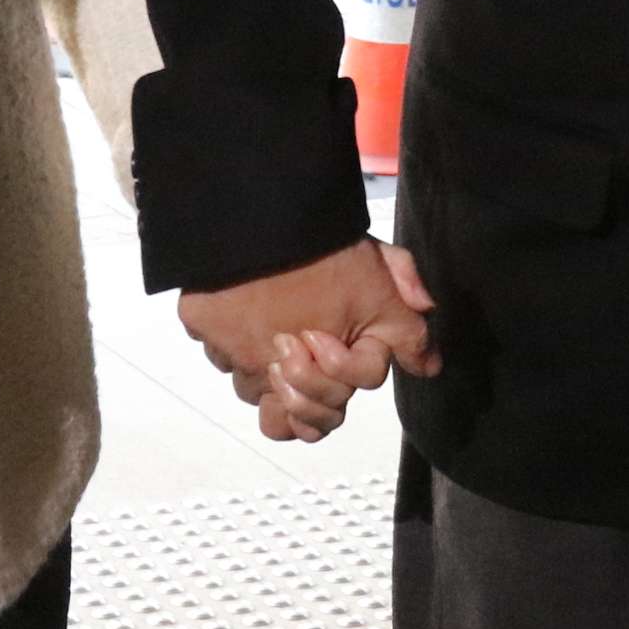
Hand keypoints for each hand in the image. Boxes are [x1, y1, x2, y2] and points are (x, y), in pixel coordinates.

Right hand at [177, 239, 434, 442]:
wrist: (268, 209)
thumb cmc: (329, 248)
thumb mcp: (383, 284)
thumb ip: (407, 331)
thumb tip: (428, 367)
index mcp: (320, 371)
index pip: (324, 419)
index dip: (336, 387)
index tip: (331, 343)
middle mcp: (272, 374)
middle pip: (285, 411)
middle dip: (302, 387)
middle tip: (304, 343)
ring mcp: (231, 353)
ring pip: (247, 382)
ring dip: (264, 363)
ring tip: (277, 319)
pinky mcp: (200, 325)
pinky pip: (214, 344)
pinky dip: (230, 331)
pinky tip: (247, 298)